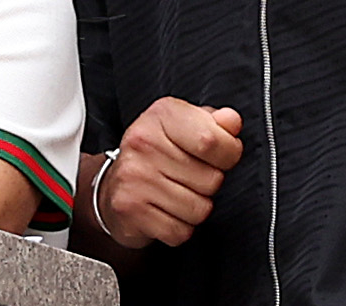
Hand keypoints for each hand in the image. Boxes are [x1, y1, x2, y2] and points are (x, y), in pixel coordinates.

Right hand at [97, 98, 242, 247]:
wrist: (114, 187)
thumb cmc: (158, 153)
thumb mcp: (187, 125)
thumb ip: (216, 123)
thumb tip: (232, 122)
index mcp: (163, 114)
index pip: (212, 141)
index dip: (229, 154)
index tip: (221, 156)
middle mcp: (144, 142)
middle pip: (212, 179)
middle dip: (209, 184)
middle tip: (188, 176)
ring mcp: (134, 176)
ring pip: (199, 209)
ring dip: (195, 208)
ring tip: (176, 193)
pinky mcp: (129, 209)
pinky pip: (179, 231)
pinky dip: (179, 228)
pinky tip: (164, 211)